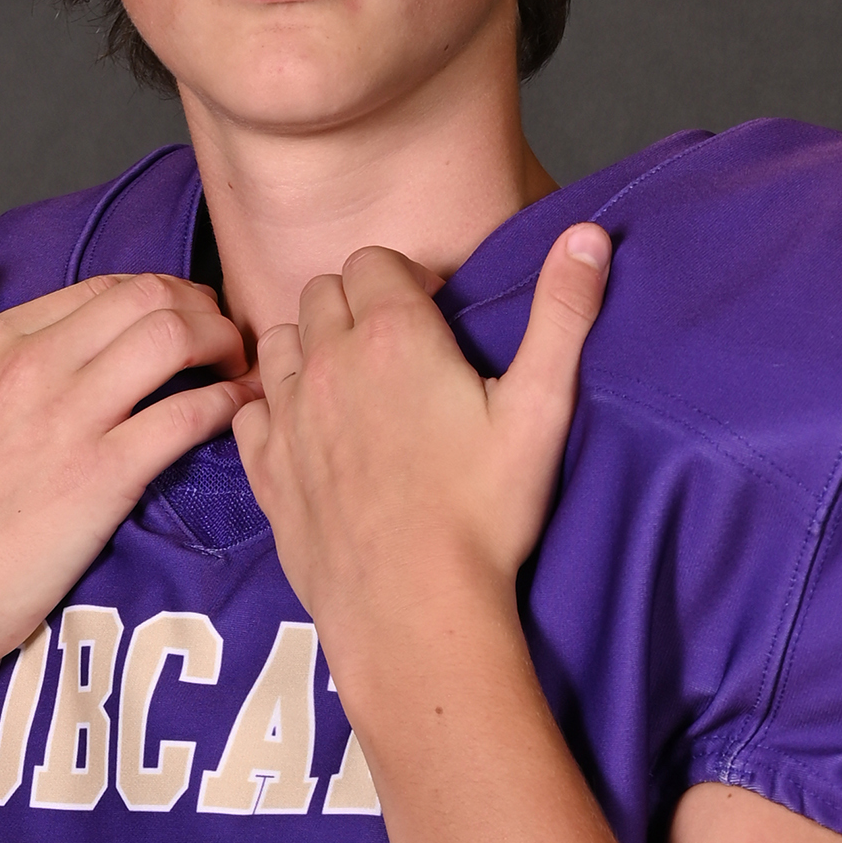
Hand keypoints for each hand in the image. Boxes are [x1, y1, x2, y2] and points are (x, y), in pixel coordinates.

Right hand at [0, 251, 257, 675]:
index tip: (182, 321)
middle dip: (201, 309)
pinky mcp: (105, 476)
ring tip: (239, 369)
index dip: (157, 297)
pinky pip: (187, 413)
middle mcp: (33, 367)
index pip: (101, 289)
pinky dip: (227, 403)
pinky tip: (240, 410)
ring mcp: (70, 419)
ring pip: (173, 338)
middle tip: (223, 340)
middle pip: (147, 299)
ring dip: (222, 344)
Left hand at [232, 221, 610, 689]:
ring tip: (353, 384)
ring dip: (311, 345)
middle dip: (357, 304)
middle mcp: (328, 361)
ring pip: (280, 339)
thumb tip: (587, 233)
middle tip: (398, 351)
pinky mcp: (265, 467)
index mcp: (395, 334)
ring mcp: (289, 415)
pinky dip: (277, 405)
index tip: (435, 318)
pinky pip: (254, 405)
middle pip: (323, 291)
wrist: (415, 609)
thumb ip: (563, 314)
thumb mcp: (542, 409)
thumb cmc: (485, 512)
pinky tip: (313, 432)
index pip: (376, 261)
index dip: (406, 281)